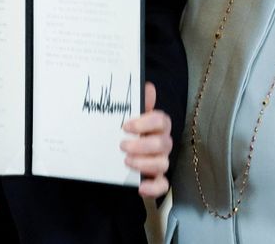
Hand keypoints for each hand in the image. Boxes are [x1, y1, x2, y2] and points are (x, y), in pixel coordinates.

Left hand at [121, 81, 172, 197]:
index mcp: (156, 126)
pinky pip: (162, 186)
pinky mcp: (155, 180)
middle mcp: (161, 143)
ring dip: (145, 163)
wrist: (110, 155)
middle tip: (122, 145)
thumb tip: (148, 87)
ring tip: (126, 161)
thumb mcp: (124, 116)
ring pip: (163, 163)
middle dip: (143, 145)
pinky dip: (153, 188)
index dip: (146, 123)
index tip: (126, 126)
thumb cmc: (122, 131)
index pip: (162, 120)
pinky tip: (140, 187)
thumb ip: (136, 102)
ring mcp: (159, 162)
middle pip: (164, 143)